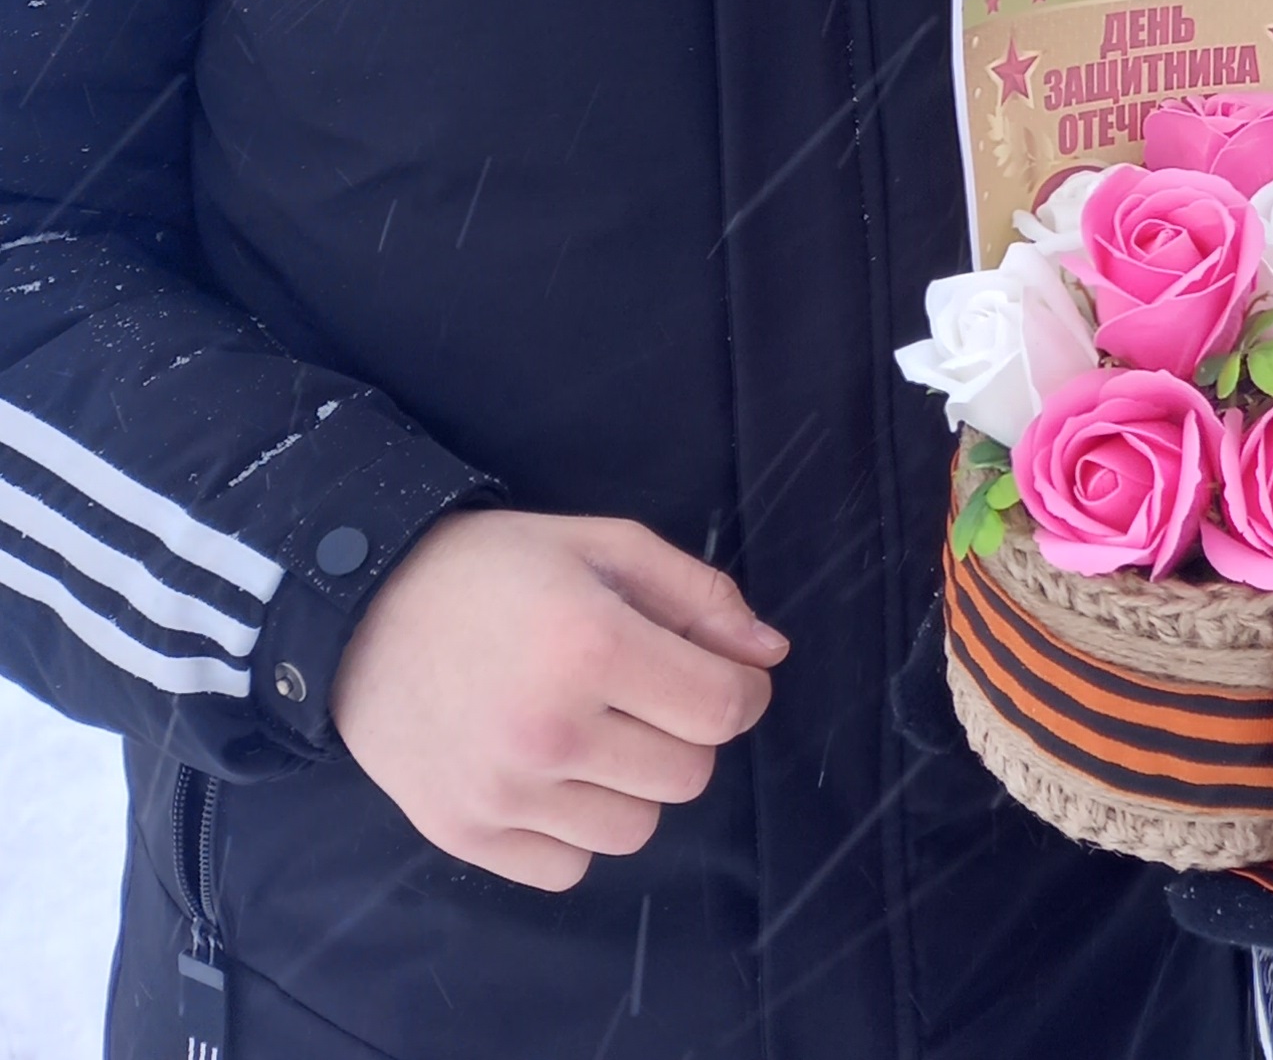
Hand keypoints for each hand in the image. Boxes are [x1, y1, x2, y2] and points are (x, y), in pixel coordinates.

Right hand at [330, 509, 788, 890]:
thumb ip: (699, 597)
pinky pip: (569, 867)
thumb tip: (770, 655)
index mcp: (591, 647)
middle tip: (643, 693)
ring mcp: (502, 794)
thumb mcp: (605, 546)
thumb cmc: (496, 568)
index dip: (742, 691)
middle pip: (688, 775)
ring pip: (636, 829)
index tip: (720, 672)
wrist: (361, 608)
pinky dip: (576, 828)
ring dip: (633, 783)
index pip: (722, 710)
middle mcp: (548, 732)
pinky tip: (551, 772)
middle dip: (686, 732)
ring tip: (593, 730)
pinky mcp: (463, 836)